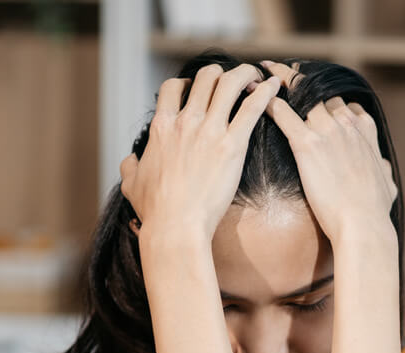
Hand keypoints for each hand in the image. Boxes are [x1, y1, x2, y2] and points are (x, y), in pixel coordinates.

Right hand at [119, 63, 282, 243]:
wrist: (176, 226)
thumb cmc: (155, 210)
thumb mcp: (131, 183)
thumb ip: (131, 165)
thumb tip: (130, 160)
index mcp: (162, 127)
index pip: (173, 87)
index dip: (186, 83)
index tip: (197, 90)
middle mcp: (185, 121)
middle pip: (205, 78)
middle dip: (220, 74)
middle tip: (232, 81)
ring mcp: (209, 131)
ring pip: (229, 84)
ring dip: (244, 75)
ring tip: (255, 76)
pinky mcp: (232, 145)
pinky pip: (252, 108)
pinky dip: (265, 93)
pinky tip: (274, 87)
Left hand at [259, 60, 397, 246]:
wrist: (363, 223)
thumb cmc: (375, 210)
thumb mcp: (387, 184)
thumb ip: (382, 168)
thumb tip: (382, 165)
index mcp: (364, 130)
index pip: (343, 103)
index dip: (325, 100)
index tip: (312, 96)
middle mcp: (346, 123)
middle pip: (319, 93)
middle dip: (299, 84)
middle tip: (278, 76)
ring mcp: (327, 131)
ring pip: (301, 94)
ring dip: (280, 83)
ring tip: (261, 76)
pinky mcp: (307, 144)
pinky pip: (283, 114)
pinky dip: (268, 101)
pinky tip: (255, 95)